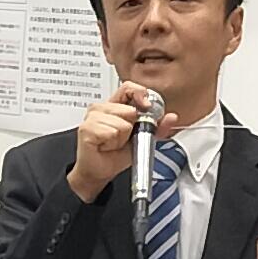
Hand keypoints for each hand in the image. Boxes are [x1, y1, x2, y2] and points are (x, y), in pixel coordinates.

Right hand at [67, 83, 169, 203]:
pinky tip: (105, 145)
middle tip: (122, 138)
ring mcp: (92, 117)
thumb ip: (158, 128)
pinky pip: (110, 132)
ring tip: (112, 143)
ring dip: (120, 137)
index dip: (140, 94)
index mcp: (116, 105)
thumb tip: (171, 117)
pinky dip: (111, 143)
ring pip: (121, 123)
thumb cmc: (116, 154)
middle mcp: (102, 107)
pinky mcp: (86, 128)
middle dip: (131, 127)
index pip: (129, 87)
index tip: (145, 106)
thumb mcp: (143, 139)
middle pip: (129, 110)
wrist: (100, 171)